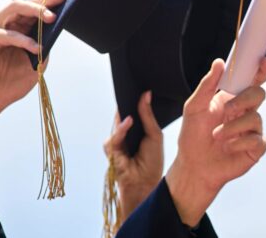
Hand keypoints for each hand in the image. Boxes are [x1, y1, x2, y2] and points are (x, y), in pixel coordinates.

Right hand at [0, 0, 69, 166]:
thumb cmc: (10, 83)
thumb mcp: (36, 62)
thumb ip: (44, 46)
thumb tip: (56, 31)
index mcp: (16, 28)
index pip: (33, 8)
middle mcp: (3, 23)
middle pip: (25, 4)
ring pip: (15, 9)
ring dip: (35, 10)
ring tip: (51, 17)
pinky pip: (8, 34)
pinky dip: (23, 40)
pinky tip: (36, 48)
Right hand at [104, 91, 164, 218]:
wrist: (146, 182)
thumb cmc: (152, 160)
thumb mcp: (154, 134)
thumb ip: (147, 115)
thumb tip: (146, 94)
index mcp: (136, 129)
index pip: (132, 110)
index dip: (133, 99)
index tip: (138, 84)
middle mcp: (124, 134)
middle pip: (122, 114)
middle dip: (126, 102)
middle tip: (132, 86)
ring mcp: (116, 142)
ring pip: (117, 123)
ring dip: (124, 113)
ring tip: (131, 99)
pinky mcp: (111, 150)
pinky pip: (115, 136)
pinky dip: (121, 129)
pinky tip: (129, 121)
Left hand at [165, 57, 265, 226]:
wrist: (193, 166)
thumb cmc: (193, 136)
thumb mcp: (194, 107)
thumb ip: (207, 85)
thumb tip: (219, 62)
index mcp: (233, 99)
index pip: (252, 80)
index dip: (261, 69)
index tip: (262, 62)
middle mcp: (245, 112)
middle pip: (259, 94)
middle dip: (244, 100)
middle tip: (227, 109)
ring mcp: (252, 130)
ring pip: (256, 118)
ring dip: (233, 127)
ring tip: (216, 136)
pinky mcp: (256, 148)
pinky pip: (258, 140)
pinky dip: (240, 143)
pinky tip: (228, 148)